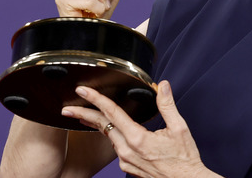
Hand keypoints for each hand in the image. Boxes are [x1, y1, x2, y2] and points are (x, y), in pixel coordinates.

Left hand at [62, 82, 218, 177]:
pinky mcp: (127, 166)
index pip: (112, 113)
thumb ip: (167, 105)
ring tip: (84, 115)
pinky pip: (115, 146)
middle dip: (83, 114)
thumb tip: (162, 86)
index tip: (83, 90)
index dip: (96, 99)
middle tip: (68, 107)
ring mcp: (125, 160)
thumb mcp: (179, 128)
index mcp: (138, 139)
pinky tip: (109, 129)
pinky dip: (109, 135)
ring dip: (95, 124)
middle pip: (101, 126)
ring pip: (107, 136)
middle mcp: (127, 150)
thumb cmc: (183, 159)